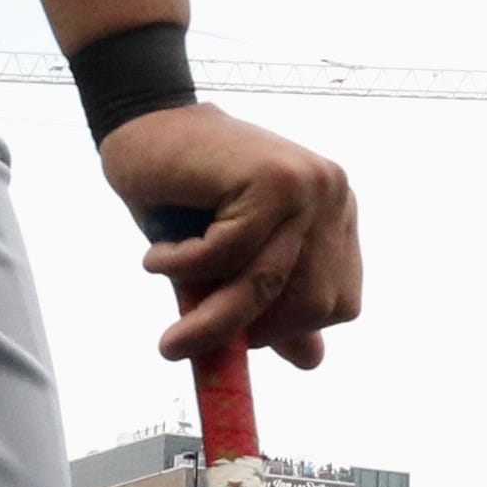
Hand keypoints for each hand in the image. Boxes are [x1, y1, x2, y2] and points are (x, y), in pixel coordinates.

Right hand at [106, 102, 359, 366]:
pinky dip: (182, 268)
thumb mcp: (234, 261)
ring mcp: (308, 183)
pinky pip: (227, 253)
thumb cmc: (187, 197)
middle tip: (190, 342)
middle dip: (250, 333)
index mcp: (335, 217)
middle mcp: (332, 196)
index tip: (240, 337)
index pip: (340, 302)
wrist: (145, 124)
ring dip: (209, 321)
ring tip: (169, 337)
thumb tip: (314, 361)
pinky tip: (157, 255)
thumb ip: (273, 303)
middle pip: (313, 302)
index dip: (290, 329)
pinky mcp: (271, 177)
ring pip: (267, 284)